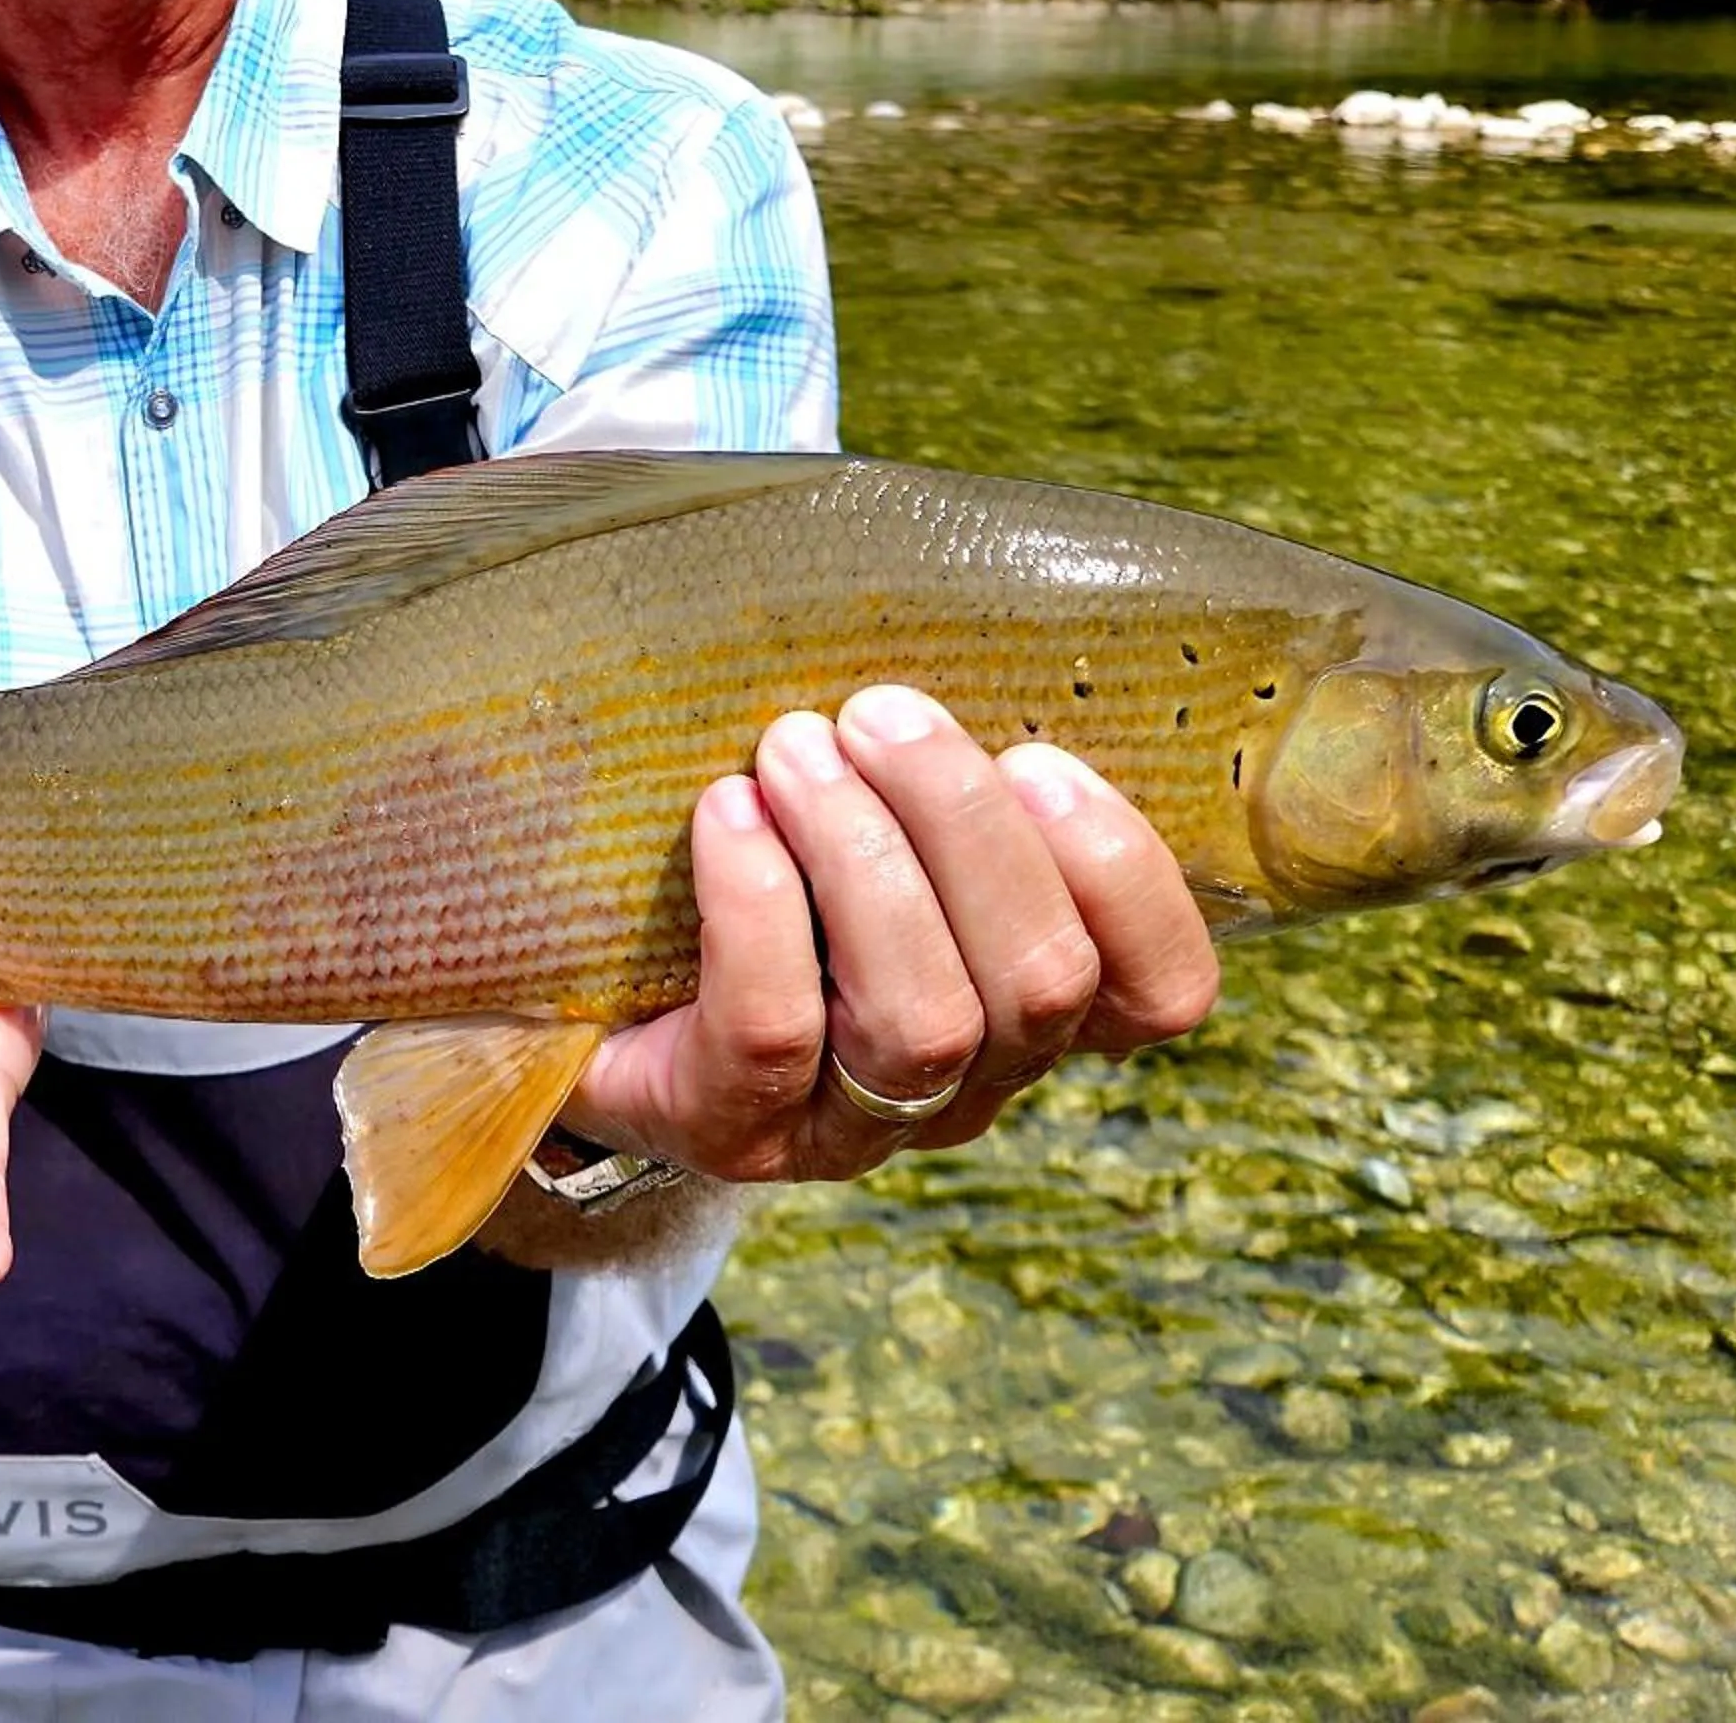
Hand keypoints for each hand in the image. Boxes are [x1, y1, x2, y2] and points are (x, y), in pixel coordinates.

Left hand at [571, 685, 1218, 1182]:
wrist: (576, 997)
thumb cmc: (758, 865)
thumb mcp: (866, 806)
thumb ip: (927, 755)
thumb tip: (948, 605)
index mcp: (1027, 999)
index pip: (1158, 990)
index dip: (1126, 878)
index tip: (1040, 757)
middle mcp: (967, 1080)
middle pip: (1040, 983)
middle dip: (966, 825)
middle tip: (879, 713)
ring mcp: (853, 1122)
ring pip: (922, 1018)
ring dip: (864, 856)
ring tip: (792, 748)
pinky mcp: (733, 1129)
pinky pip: (773, 1035)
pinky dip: (759, 907)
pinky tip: (726, 814)